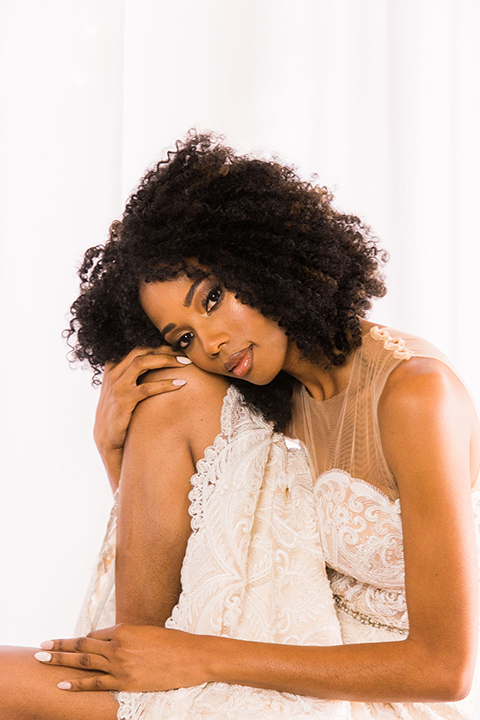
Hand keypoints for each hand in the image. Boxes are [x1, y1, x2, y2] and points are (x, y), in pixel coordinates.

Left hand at [34, 624, 208, 692]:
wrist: (191, 657)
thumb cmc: (173, 643)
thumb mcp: (147, 632)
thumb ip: (127, 637)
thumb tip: (113, 642)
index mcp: (124, 629)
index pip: (95, 635)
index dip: (82, 641)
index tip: (68, 643)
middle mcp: (118, 645)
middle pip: (81, 646)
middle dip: (59, 647)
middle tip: (41, 646)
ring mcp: (120, 664)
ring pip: (83, 662)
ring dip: (60, 661)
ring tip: (42, 659)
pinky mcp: (125, 682)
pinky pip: (96, 683)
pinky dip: (77, 684)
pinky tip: (62, 684)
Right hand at [94, 347, 191, 485]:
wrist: (107, 439)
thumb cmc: (120, 414)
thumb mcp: (123, 390)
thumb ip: (134, 377)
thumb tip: (158, 366)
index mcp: (113, 367)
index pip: (139, 350)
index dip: (160, 348)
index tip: (178, 350)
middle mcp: (113, 373)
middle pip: (141, 351)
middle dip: (164, 350)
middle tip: (184, 355)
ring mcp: (117, 386)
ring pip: (142, 362)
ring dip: (166, 360)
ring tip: (185, 363)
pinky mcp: (124, 400)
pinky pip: (147, 387)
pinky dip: (166, 383)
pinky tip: (181, 383)